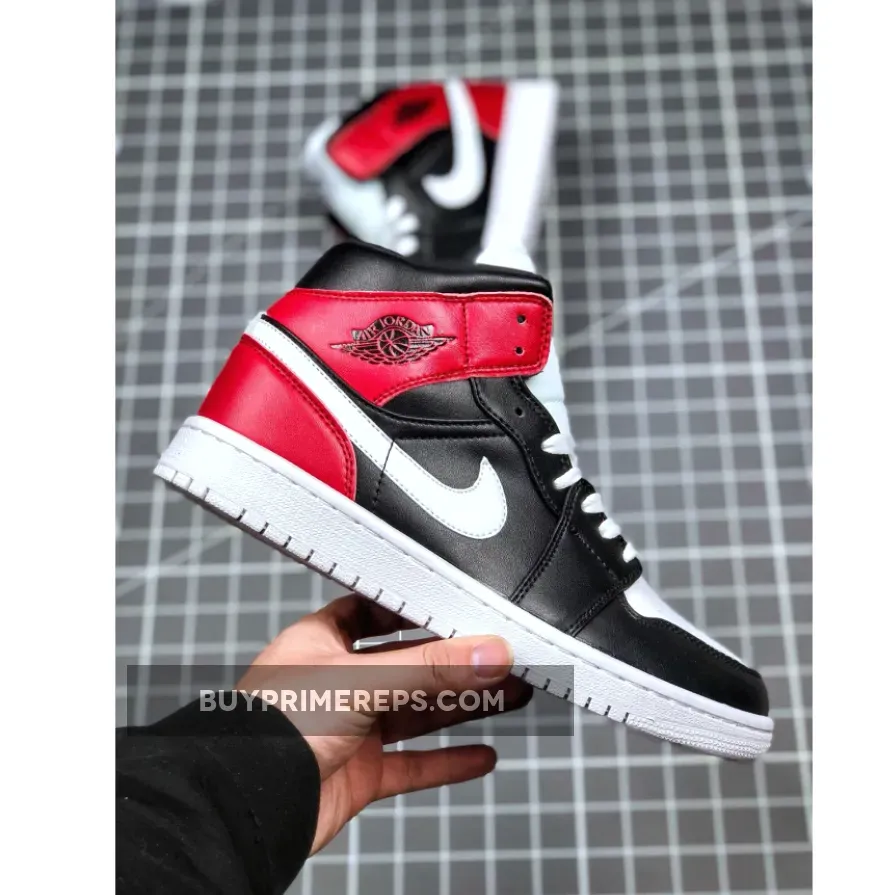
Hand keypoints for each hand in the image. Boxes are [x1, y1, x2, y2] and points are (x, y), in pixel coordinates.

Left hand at [238, 594, 531, 853]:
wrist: (244, 805)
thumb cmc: (270, 728)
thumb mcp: (363, 681)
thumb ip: (431, 669)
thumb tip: (489, 653)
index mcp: (322, 642)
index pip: (376, 611)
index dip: (418, 609)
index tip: (463, 606)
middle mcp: (337, 682)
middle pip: (409, 664)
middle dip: (458, 662)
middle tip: (504, 656)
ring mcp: (348, 729)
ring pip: (417, 712)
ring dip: (463, 706)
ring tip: (511, 695)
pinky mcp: (357, 773)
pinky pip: (411, 764)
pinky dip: (446, 761)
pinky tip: (480, 756)